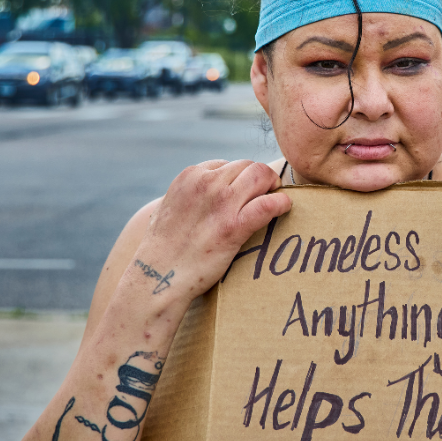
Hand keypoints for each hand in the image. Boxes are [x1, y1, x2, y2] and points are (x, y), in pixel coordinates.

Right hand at [129, 160, 290, 302]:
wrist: (157, 276)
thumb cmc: (162, 247)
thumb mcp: (167, 207)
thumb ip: (188, 195)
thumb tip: (201, 195)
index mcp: (189, 176)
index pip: (226, 164)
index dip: (239, 178)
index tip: (244, 192)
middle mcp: (206, 183)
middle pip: (247, 165)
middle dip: (259, 178)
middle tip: (265, 194)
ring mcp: (221, 202)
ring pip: (261, 175)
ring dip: (272, 185)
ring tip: (274, 199)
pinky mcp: (234, 226)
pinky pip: (268, 204)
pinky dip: (281, 203)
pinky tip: (283, 208)